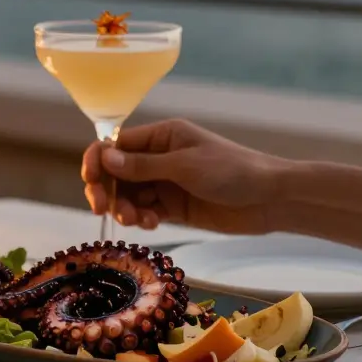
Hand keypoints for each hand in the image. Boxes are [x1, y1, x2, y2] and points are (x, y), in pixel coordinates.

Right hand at [81, 119, 286, 234]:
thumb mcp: (185, 166)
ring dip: (125, 208)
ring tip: (137, 220)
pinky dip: (142, 219)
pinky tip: (153, 224)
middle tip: (103, 209)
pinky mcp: (174, 207)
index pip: (116, 145)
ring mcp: (166, 184)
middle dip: (106, 190)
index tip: (91, 181)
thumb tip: (105, 158)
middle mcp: (159, 158)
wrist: (270, 199)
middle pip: (116, 173)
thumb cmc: (232, 171)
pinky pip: (145, 212)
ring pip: (128, 195)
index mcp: (161, 137)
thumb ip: (143, 166)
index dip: (98, 161)